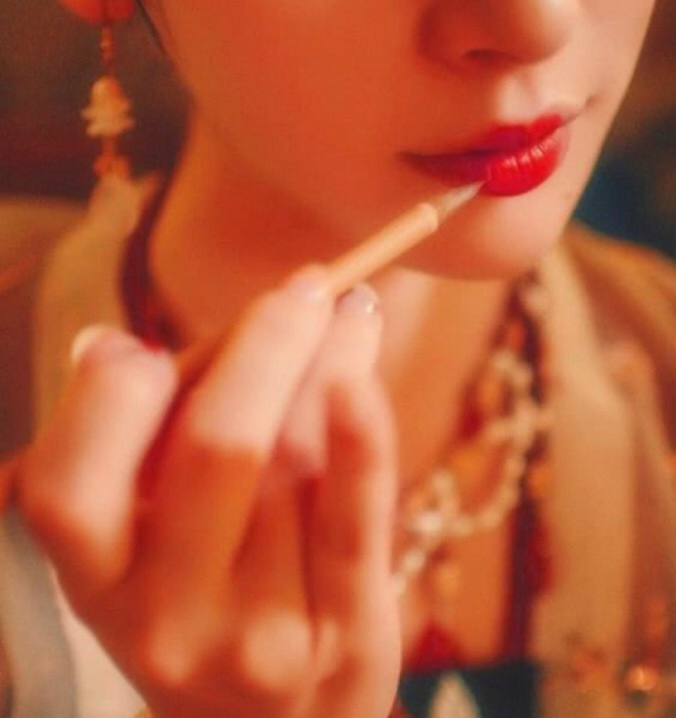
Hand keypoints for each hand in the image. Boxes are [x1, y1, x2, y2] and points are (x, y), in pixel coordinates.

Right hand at [18, 267, 400, 717]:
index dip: (109, 395)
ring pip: (299, 460)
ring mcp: (262, 635)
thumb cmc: (204, 601)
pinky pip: (356, 517)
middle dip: (267, 344)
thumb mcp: (147, 542)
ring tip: (349, 311)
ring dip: (329, 364)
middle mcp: (166, 616)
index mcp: (98, 582)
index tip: (152, 339)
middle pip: (216, 447)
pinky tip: (360, 361)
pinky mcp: (346, 634)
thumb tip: (117, 344)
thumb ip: (143, 446)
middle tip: (306, 285)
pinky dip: (363, 431)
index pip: (67, 486)